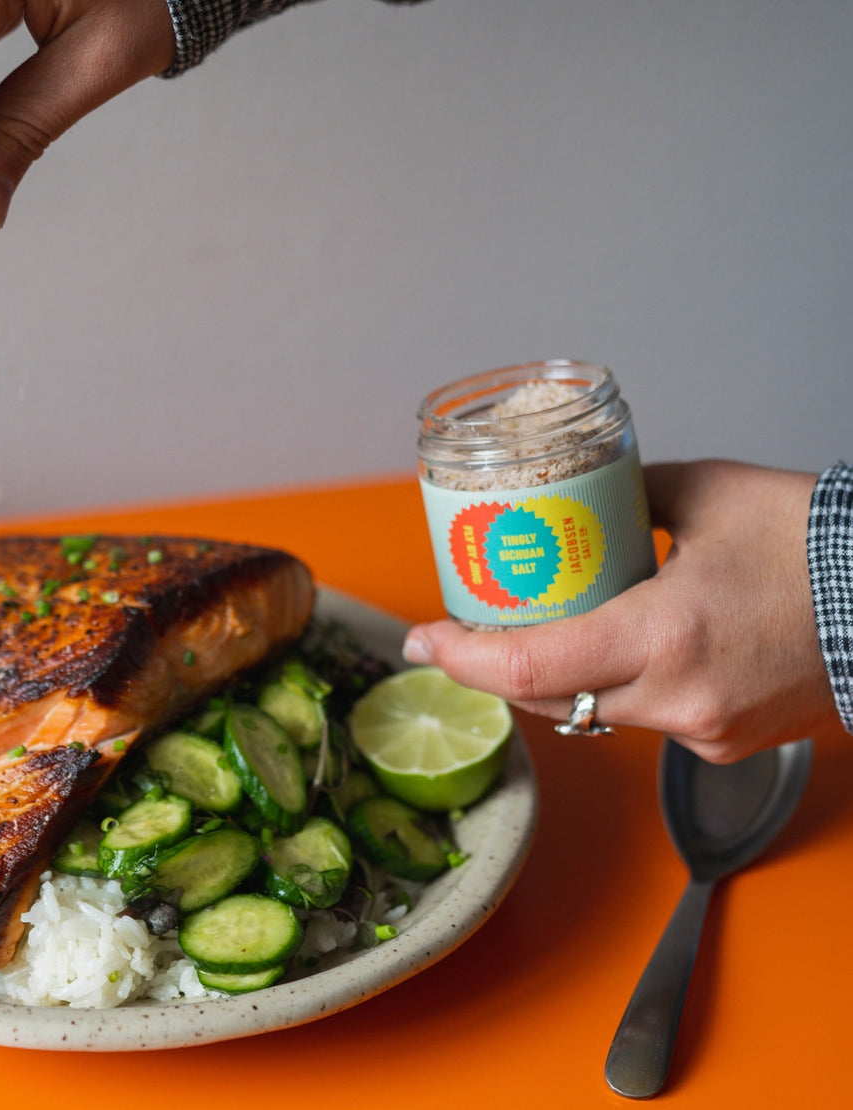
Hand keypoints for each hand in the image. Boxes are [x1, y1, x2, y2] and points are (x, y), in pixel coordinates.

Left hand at [403, 461, 834, 762]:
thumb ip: (627, 493)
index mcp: (667, 634)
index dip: (461, 660)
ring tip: (525, 631)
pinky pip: (637, 719)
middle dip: (493, 668)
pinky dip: (607, 688)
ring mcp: (703, 731)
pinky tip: (604, 648)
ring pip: (588, 716)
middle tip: (463, 629)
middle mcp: (679, 698)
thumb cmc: (819, 541)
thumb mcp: (706, 492)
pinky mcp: (724, 743)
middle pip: (545, 700)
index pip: (529, 670)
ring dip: (548, 680)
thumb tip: (578, 494)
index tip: (421, 641)